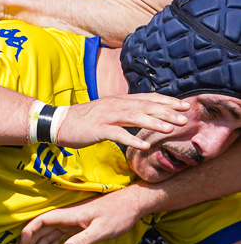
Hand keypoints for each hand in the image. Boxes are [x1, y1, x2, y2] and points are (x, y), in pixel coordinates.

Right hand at [10, 192, 143, 243]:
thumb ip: (83, 240)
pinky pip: (56, 238)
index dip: (28, 232)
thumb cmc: (119, 214)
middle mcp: (65, 218)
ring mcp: (70, 223)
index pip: (41, 221)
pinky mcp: (76, 228)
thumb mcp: (103, 229)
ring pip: (46, 236)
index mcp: (68, 216)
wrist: (132, 204)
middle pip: (39, 231)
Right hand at [55, 94, 189, 149]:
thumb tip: (143, 113)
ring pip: (135, 117)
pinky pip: (118, 134)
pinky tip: (144, 145)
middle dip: (167, 112)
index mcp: (119, 100)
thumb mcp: (106, 110)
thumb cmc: (83, 119)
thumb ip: (124, 110)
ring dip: (154, 123)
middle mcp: (115, 105)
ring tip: (170, 129)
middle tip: (185, 118)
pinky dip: (132, 139)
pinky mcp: (97, 129)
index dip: (167, 102)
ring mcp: (106, 116)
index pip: (148, 98)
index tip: (185, 106)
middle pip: (145, 106)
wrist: (58, 122)